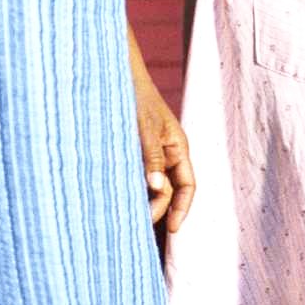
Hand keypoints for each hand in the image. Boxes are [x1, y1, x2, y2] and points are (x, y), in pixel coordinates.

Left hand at [132, 65, 194, 231]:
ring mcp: (150, 153)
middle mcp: (166, 153)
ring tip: (127, 215)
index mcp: (178, 147)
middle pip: (169, 190)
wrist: (117, 75)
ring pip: (151, 185)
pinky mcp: (132, 151)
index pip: (188, 185)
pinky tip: (116, 196)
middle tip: (140, 222)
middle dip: (159, 208)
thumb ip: (152, 155)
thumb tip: (157, 187)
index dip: (182, 208)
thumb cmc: (136, 97)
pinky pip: (135, 176)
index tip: (171, 228)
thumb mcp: (145, 127)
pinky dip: (130, 188)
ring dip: (143, 200)